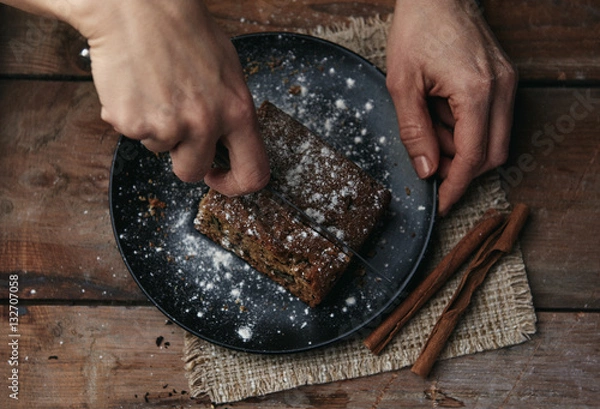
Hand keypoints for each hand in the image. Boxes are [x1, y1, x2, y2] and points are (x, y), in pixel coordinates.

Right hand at [69, 0, 269, 194]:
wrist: (137, 6)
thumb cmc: (182, 30)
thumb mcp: (227, 71)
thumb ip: (230, 111)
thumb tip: (228, 141)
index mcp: (237, 111)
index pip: (253, 173)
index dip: (235, 184)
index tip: (219, 177)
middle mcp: (205, 123)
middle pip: (193, 171)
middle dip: (182, 157)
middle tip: (174, 124)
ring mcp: (167, 126)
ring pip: (159, 149)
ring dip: (155, 128)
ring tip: (154, 87)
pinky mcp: (131, 122)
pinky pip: (131, 133)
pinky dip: (129, 115)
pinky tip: (134, 85)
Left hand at [386, 0, 516, 214]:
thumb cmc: (417, 30)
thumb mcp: (402, 84)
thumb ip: (414, 131)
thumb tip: (426, 171)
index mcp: (476, 91)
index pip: (473, 156)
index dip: (457, 186)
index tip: (443, 203)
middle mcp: (501, 89)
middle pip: (492, 154)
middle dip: (460, 167)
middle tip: (428, 160)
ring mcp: (507, 83)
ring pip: (494, 139)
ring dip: (461, 146)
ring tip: (430, 121)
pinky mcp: (504, 79)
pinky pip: (492, 119)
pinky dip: (467, 128)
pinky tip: (442, 112)